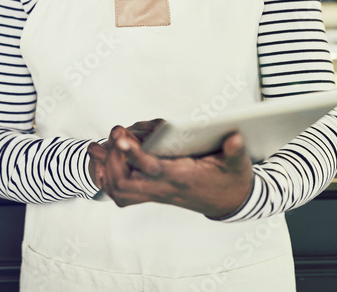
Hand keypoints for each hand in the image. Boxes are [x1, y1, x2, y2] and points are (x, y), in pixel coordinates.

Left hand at [95, 125, 253, 218]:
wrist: (229, 203)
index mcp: (183, 178)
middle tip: (115, 133)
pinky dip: (106, 178)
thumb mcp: (238, 165)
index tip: (120, 137)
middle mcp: (165, 189)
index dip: (134, 154)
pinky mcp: (153, 193)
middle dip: (113, 159)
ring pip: (119, 191)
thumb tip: (234, 137)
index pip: (153, 169)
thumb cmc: (231, 180)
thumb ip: (235, 151)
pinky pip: (121, 194)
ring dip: (105, 168)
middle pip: (125, 183)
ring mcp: (157, 193)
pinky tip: (100, 162)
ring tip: (98, 146)